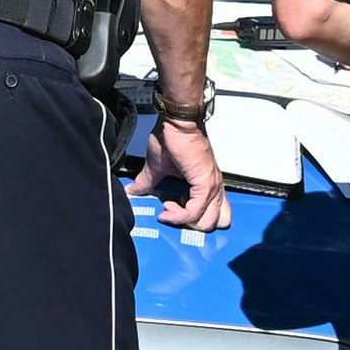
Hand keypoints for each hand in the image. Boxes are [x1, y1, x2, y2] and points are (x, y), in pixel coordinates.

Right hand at [146, 114, 230, 230]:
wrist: (177, 122)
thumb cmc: (173, 137)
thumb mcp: (157, 166)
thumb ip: (148, 182)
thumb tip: (133, 191)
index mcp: (206, 184)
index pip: (212, 214)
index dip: (190, 219)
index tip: (168, 210)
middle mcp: (213, 188)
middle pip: (215, 223)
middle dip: (191, 226)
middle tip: (173, 214)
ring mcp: (211, 187)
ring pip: (208, 222)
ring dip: (184, 222)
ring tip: (168, 209)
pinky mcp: (204, 184)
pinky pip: (194, 211)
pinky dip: (179, 215)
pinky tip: (166, 208)